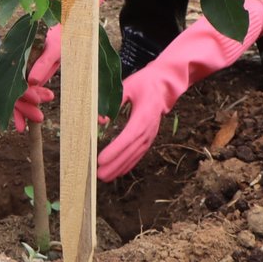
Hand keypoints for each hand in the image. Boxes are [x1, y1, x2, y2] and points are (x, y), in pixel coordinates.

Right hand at [12, 25, 61, 131]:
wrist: (71, 24)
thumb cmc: (63, 32)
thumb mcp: (56, 46)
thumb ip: (44, 62)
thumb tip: (32, 81)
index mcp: (20, 54)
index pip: (16, 79)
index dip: (25, 93)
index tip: (38, 101)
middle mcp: (19, 63)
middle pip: (15, 89)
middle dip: (25, 106)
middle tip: (39, 118)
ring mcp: (26, 70)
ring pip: (20, 93)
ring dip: (27, 107)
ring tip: (38, 119)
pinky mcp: (34, 74)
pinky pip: (29, 91)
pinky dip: (31, 103)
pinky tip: (33, 118)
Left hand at [96, 66, 172, 180]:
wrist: (164, 86)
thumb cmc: (144, 83)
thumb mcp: (126, 87)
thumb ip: (113, 102)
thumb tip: (100, 119)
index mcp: (144, 116)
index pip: (128, 136)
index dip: (115, 149)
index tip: (101, 159)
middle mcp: (148, 129)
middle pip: (131, 150)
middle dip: (114, 164)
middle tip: (99, 174)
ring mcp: (150, 135)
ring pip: (135, 155)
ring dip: (120, 167)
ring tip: (105, 177)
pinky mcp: (149, 137)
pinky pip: (139, 154)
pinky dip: (129, 164)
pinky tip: (120, 172)